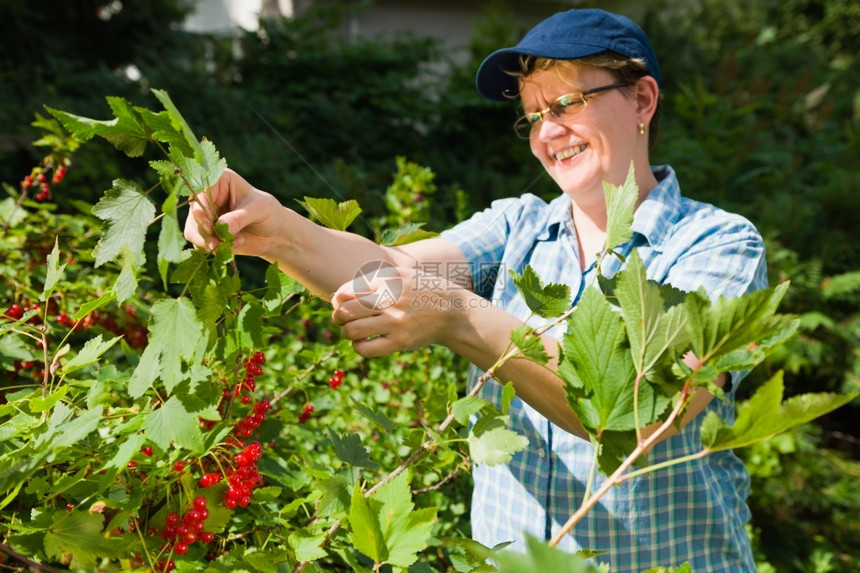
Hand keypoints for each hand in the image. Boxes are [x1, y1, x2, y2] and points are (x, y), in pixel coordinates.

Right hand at [183, 168, 283, 257]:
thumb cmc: (269, 212)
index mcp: (220, 182)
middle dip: (203, 230)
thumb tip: (220, 226)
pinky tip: (233, 247)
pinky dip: (213, 249)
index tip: (210, 225)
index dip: (201, 209)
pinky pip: (200, 244)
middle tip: (217, 241)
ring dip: (207, 242)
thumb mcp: (258, 210)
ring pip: (192, 230)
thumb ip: (239, 217)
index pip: (201, 192)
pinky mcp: (208, 234)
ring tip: (228, 245)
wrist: (275, 234)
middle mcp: (209, 198)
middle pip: (194, 214)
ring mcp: (207, 217)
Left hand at [330, 266, 467, 357]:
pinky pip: (367, 349)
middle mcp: (391, 299)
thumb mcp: (402, 275)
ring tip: (351, 331)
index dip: (337, 299)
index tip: (341, 303)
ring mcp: (396, 322)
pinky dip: (358, 347)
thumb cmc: (422, 291)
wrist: (454, 312)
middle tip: (341, 319)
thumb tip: (339, 295)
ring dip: (346, 332)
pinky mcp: (401, 342)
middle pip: (345, 310)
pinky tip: (363, 343)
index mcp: (389, 280)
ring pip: (352, 331)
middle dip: (337, 316)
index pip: (346, 291)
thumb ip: (374, 281)